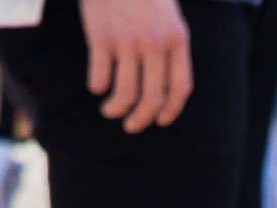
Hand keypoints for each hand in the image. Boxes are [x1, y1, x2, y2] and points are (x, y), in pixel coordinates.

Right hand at [79, 0, 191, 132]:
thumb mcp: (169, 13)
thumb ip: (170, 46)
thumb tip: (163, 88)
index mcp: (177, 39)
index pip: (179, 89)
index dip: (170, 111)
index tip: (160, 121)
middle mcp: (155, 43)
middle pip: (151, 99)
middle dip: (140, 120)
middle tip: (131, 125)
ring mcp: (127, 41)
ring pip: (124, 95)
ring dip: (116, 110)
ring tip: (110, 110)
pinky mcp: (101, 37)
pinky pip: (99, 78)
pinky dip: (97, 87)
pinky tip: (96, 86)